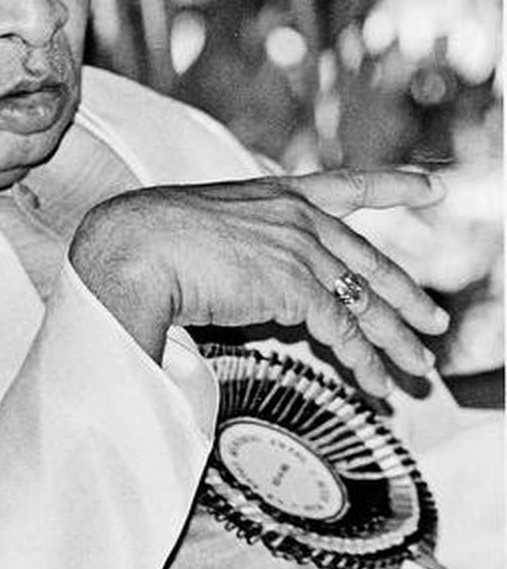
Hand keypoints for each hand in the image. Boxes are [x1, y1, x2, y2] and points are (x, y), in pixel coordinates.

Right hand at [69, 170, 449, 395]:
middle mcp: (294, 215)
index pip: (346, 186)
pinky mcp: (295, 285)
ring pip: (364, 300)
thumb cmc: (151, 238)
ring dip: (395, 341)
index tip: (430, 187)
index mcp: (274, 192)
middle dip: (406, 295)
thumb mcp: (210, 225)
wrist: (134, 246)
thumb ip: (248, 244)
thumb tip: (263, 285)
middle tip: (433, 321)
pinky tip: (374, 382)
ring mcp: (298, 247)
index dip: (394, 186)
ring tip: (416, 370)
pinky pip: (343, 330)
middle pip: (368, 258)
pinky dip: (363, 361)